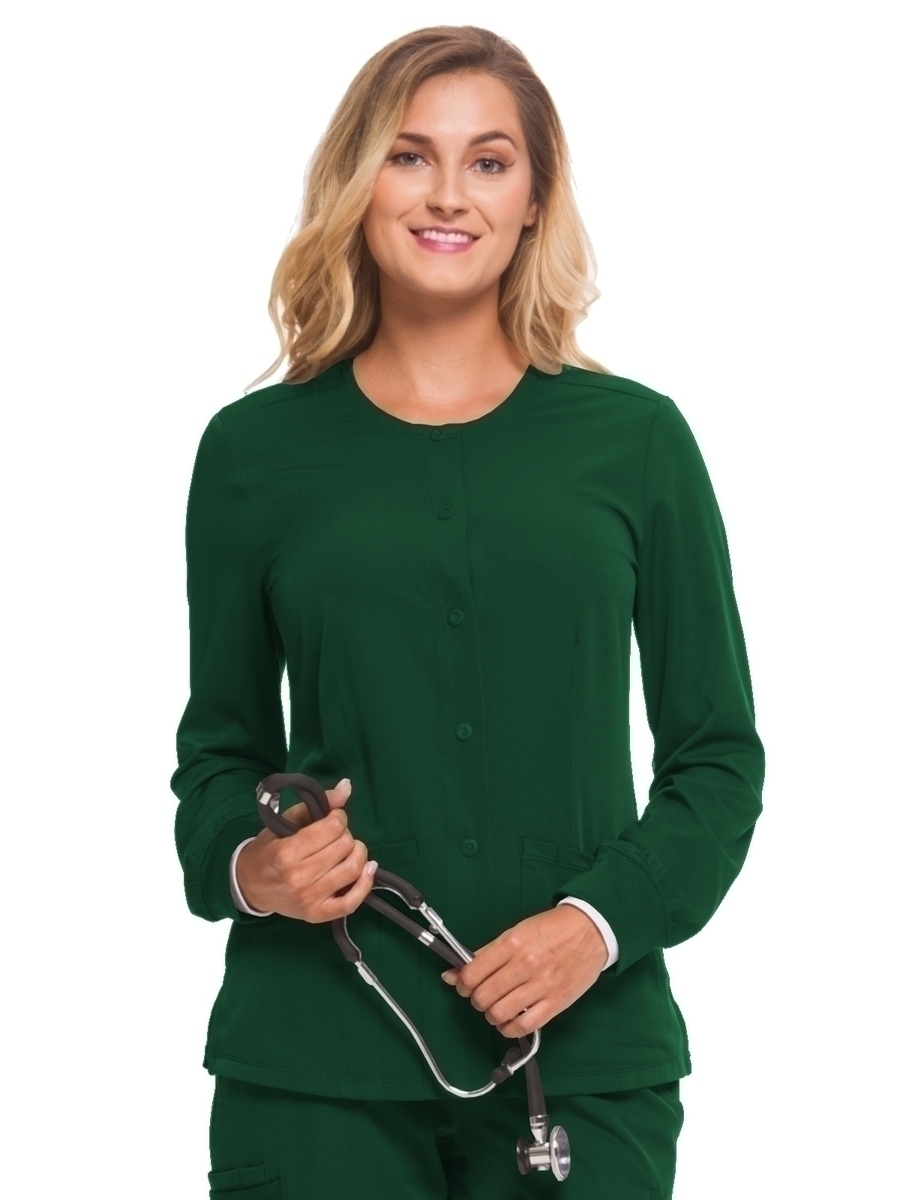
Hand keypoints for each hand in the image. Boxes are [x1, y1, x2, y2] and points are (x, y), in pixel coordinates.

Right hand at [236, 777, 376, 921]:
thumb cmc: (269, 850)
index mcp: (286, 852)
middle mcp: (298, 878)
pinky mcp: (317, 914)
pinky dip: (365, 884)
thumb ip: (316, 804)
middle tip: (336, 835)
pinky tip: (368, 869)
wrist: (250, 886)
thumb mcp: (285, 821)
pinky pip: (352, 902)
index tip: (333, 818)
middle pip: (344, 846)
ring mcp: (309, 899)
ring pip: (352, 869)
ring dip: (358, 853)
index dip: (338, 818)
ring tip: (349, 849)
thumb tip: (347, 786)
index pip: (332, 828)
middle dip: (346, 834)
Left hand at [440, 906, 608, 1037]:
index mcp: (512, 943)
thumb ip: (485, 954)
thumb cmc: (551, 930)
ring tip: (495, 1008)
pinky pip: (524, 1026)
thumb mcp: (516, 932)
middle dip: (475, 1000)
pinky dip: (509, 1028)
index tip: (464, 985)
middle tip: (481, 995)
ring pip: (499, 1014)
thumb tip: (453, 974)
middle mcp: (525, 964)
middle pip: (483, 996)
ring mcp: (542, 985)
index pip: (472, 974)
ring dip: (491, 1015)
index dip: (462, 984)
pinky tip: (509, 1020)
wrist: (590, 930)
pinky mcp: (556, 1002)